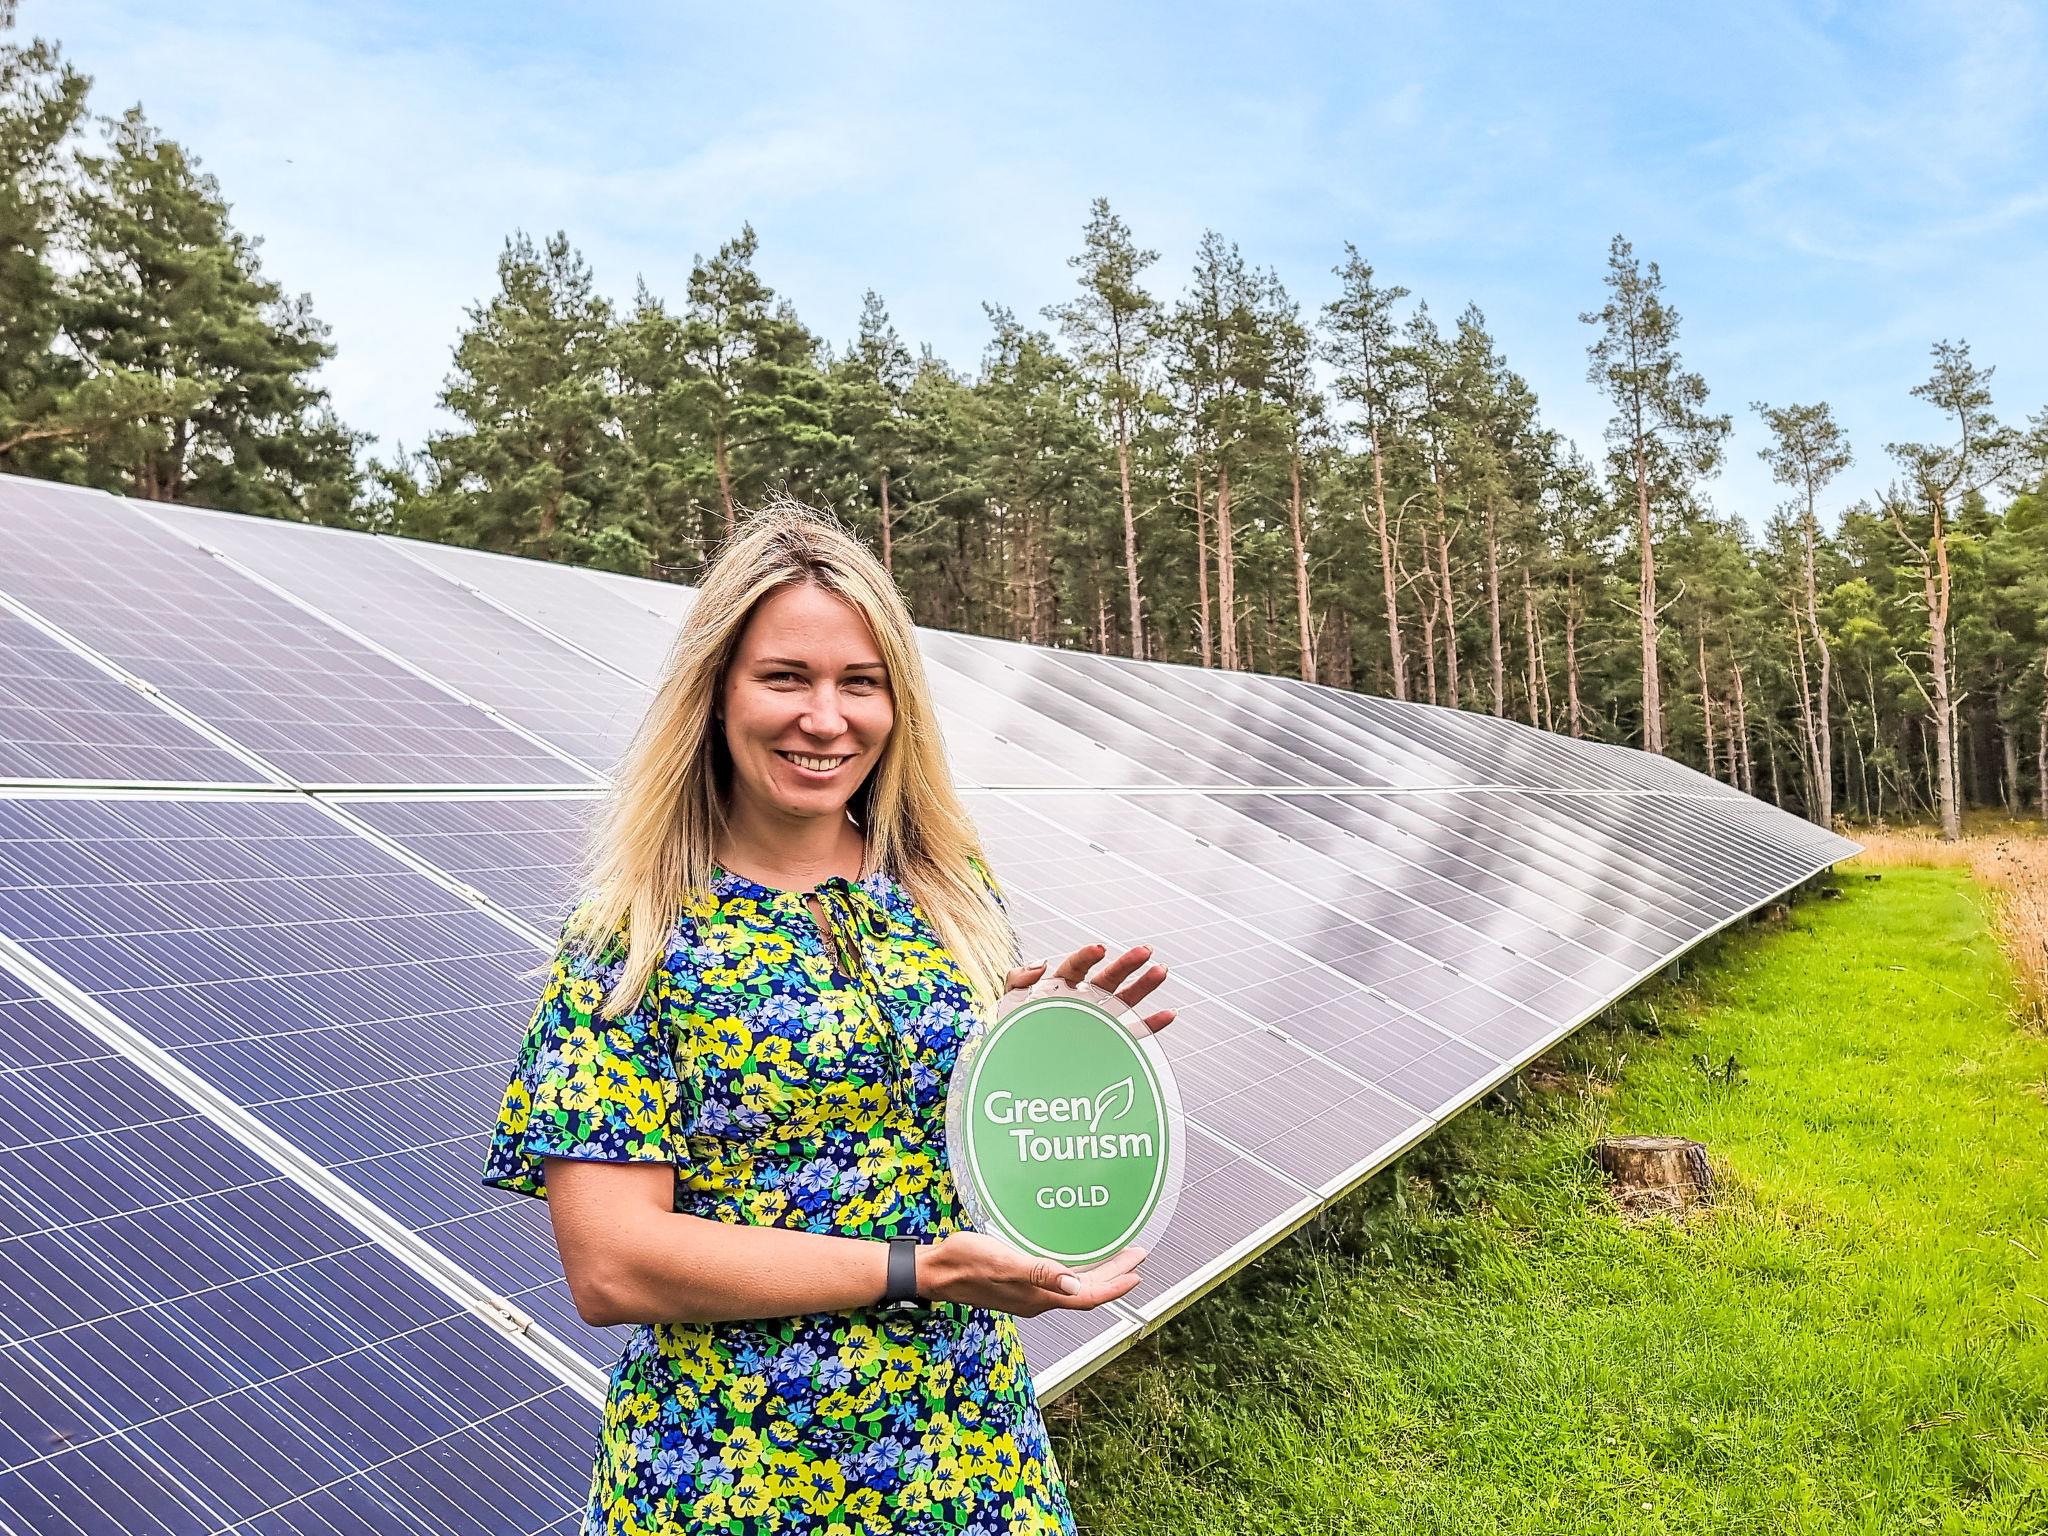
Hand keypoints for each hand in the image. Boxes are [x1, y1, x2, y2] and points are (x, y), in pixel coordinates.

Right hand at [920, 1230, 1147, 1316]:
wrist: (936, 1269)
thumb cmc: (966, 1262)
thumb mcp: (1004, 1263)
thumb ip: (1039, 1273)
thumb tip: (1075, 1285)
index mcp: (1038, 1298)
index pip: (1087, 1298)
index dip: (1115, 1286)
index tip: (1137, 1271)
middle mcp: (1038, 1299)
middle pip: (1085, 1291)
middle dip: (1114, 1274)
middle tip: (1137, 1254)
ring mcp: (1028, 1292)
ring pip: (1074, 1285)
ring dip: (1098, 1271)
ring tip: (1118, 1255)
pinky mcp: (1019, 1282)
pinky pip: (1058, 1278)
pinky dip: (1076, 1268)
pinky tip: (1078, 1255)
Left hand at [1002, 941, 1175, 1031]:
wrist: (1020, 1075)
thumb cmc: (1011, 1037)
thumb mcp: (1008, 1005)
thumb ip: (1019, 981)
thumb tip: (1042, 964)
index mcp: (1057, 989)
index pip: (1075, 967)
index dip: (1087, 957)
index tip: (1100, 949)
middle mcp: (1081, 1003)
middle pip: (1107, 979)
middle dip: (1127, 964)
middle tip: (1146, 951)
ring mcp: (1097, 1022)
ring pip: (1125, 1001)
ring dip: (1144, 986)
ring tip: (1161, 971)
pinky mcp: (1107, 1043)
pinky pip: (1132, 1033)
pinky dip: (1151, 1025)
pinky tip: (1168, 1014)